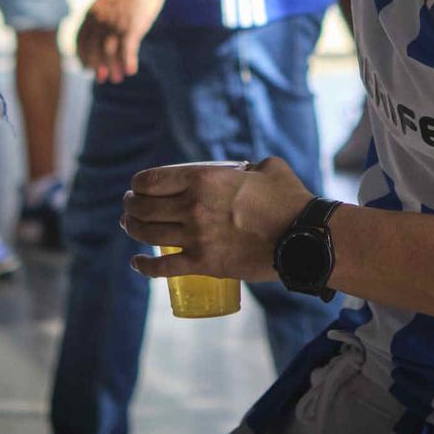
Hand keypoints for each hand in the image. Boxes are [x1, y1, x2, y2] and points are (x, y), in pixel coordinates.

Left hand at [76, 0, 167, 82]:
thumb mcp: (105, 1)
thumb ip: (99, 17)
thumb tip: (98, 36)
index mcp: (90, 13)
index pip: (80, 40)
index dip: (82, 56)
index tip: (86, 67)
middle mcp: (99, 20)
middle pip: (93, 49)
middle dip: (96, 66)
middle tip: (101, 77)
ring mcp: (115, 24)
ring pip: (110, 53)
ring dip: (113, 68)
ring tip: (117, 78)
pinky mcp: (132, 27)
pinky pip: (127, 50)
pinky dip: (128, 62)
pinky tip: (131, 71)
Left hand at [122, 157, 313, 282]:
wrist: (302, 238)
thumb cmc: (289, 200)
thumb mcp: (267, 167)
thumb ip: (248, 166)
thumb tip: (243, 171)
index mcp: (203, 178)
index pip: (151, 180)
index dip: (138, 184)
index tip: (138, 187)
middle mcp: (192, 207)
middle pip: (143, 207)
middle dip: (130, 206)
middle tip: (130, 207)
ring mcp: (195, 237)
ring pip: (146, 234)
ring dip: (132, 229)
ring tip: (130, 227)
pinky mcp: (203, 264)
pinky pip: (162, 266)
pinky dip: (144, 265)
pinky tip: (137, 262)